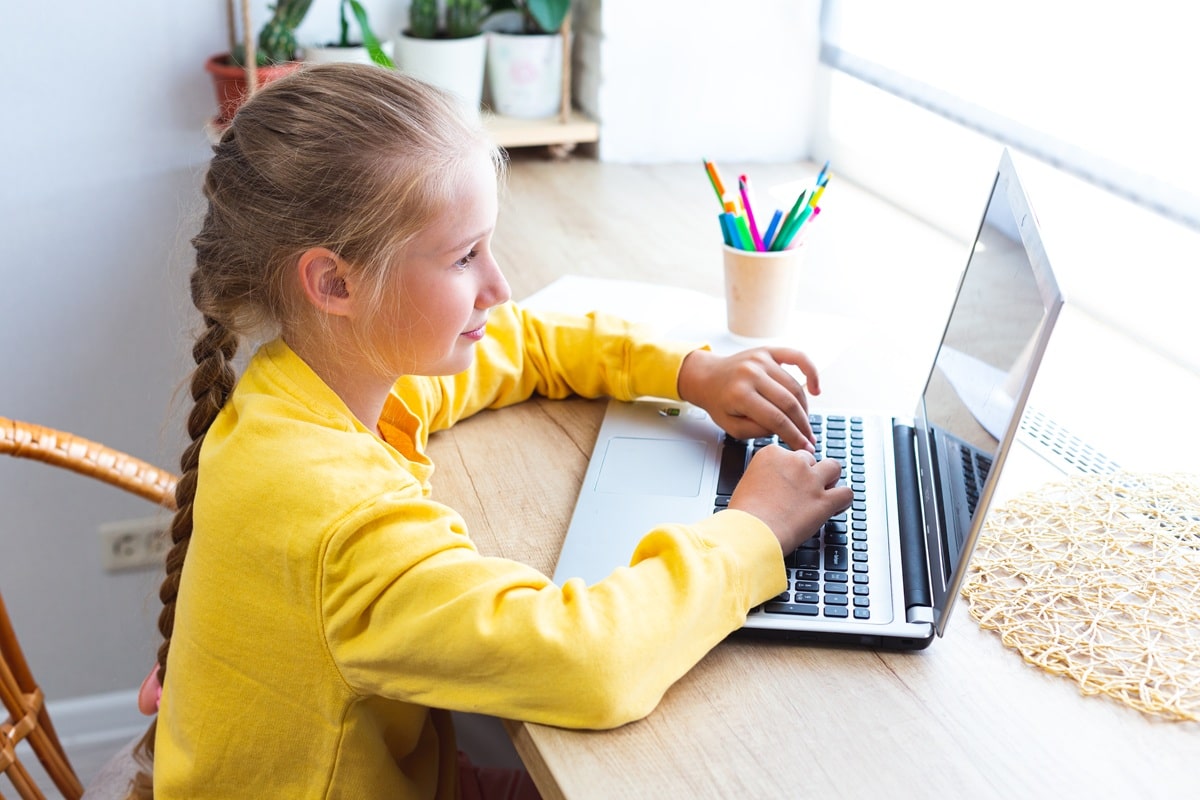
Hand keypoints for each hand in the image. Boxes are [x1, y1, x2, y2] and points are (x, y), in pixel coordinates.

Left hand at [677, 347, 820, 451]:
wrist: (706, 376)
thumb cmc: (718, 403)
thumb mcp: (731, 427)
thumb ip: (758, 430)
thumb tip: (785, 428)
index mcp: (740, 394)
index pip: (776, 419)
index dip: (794, 436)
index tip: (804, 447)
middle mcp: (752, 374)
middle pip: (789, 403)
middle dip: (803, 425)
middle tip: (809, 439)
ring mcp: (761, 360)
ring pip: (795, 386)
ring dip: (805, 407)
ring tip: (804, 422)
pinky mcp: (767, 351)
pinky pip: (797, 357)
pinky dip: (811, 371)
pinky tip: (815, 388)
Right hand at [727, 446, 851, 554]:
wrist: (749, 533)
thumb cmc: (743, 515)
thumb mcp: (747, 483)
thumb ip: (765, 476)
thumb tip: (774, 484)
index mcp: (771, 454)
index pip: (790, 454)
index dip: (790, 470)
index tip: (787, 483)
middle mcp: (794, 462)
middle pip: (810, 459)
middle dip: (808, 473)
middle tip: (802, 491)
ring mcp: (811, 480)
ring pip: (834, 467)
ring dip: (830, 479)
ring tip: (824, 492)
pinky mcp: (824, 500)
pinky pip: (846, 493)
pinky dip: (844, 500)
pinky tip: (835, 507)